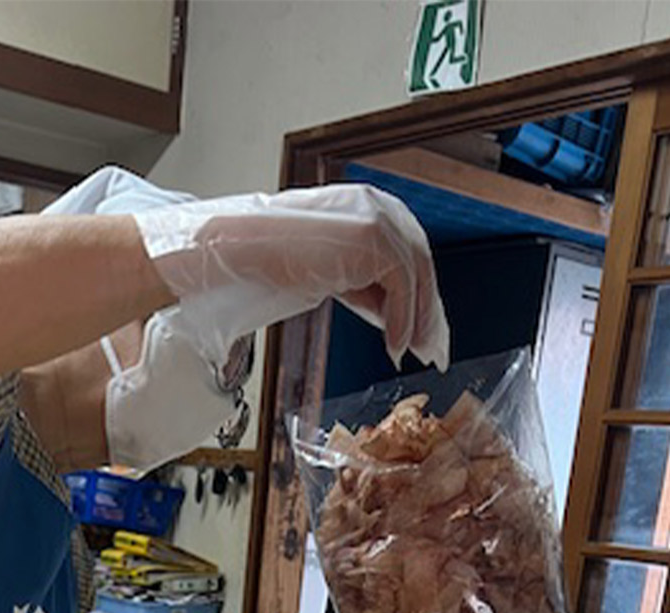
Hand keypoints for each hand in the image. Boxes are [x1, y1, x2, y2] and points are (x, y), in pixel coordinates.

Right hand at [135, 183, 448, 370]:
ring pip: (417, 274)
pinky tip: (392, 345)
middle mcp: (378, 204)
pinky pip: (402, 286)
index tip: (421, 326)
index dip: (418, 291)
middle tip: (431, 346)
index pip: (407, 248)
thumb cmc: (268, 260)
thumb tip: (390, 313)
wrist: (239, 250)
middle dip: (427, 308)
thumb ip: (361, 281)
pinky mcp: (372, 241)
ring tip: (408, 351)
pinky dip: (402, 320)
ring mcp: (377, 219)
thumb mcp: (326, 271)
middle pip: (420, 259)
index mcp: (366, 204)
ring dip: (416, 320)